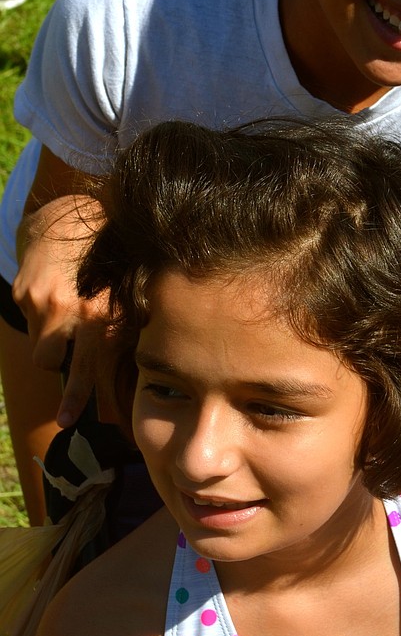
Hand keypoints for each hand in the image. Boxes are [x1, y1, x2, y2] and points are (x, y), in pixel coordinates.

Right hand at [12, 194, 107, 426]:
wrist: (69, 214)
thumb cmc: (110, 256)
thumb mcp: (128, 289)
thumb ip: (125, 325)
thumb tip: (143, 361)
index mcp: (98, 313)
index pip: (85, 366)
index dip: (76, 397)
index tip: (67, 420)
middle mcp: (67, 310)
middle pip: (50, 362)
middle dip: (56, 358)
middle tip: (66, 360)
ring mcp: (39, 301)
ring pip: (38, 343)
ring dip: (49, 336)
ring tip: (66, 309)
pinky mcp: (22, 293)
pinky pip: (29, 320)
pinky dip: (40, 314)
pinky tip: (55, 291)